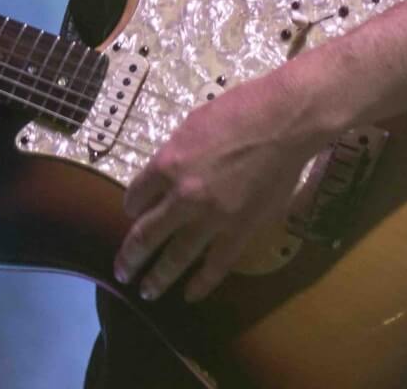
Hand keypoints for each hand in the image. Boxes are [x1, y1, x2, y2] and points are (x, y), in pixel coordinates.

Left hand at [113, 70, 329, 303]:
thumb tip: (165, 175)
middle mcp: (183, 196)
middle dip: (131, 256)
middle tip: (121, 271)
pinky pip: (216, 265)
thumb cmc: (240, 110)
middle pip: (147, 234)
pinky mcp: (240, 231)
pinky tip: (189, 295)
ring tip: (146, 291)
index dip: (131, 207)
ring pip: (176, 257)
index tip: (133, 214)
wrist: (285, 122)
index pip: (136, 196)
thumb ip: (174, 154)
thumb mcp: (192, 124)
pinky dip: (201, 284)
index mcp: (167, 164)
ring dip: (157, 277)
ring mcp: (212, 218)